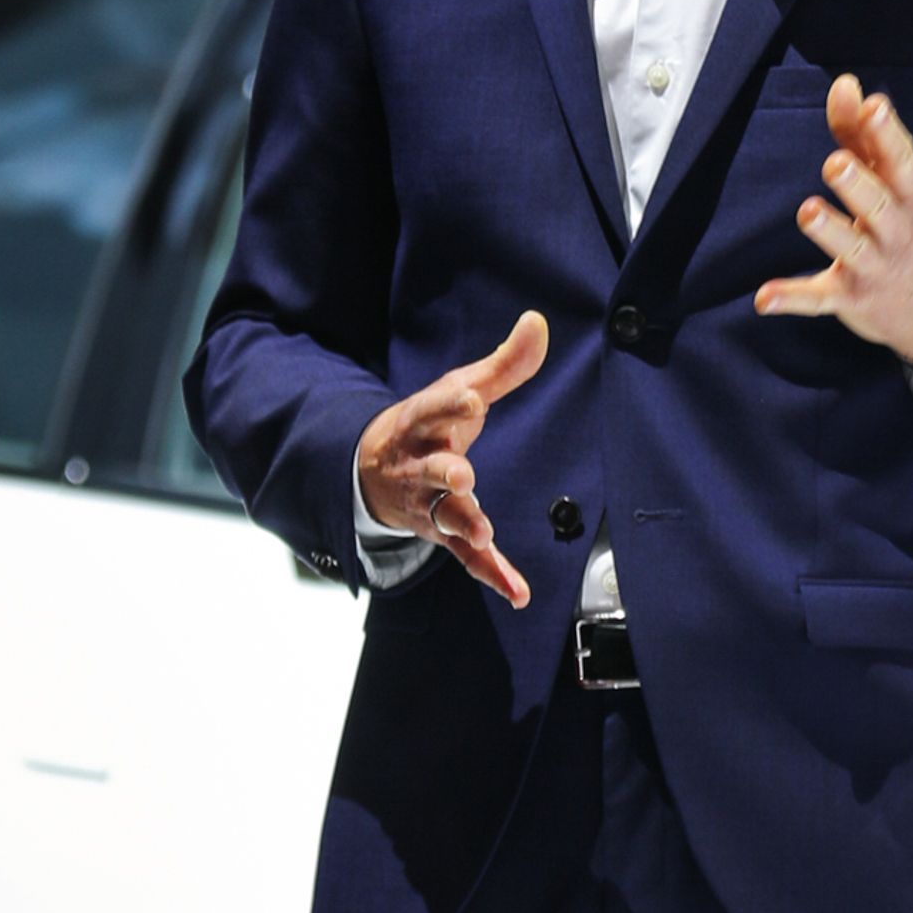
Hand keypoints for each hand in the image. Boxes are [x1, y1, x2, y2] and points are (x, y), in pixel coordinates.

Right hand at [355, 309, 547, 607]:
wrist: (374, 470)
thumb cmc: (431, 423)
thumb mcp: (461, 388)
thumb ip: (504, 363)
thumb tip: (538, 321)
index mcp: (424, 422)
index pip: (434, 409)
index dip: (451, 403)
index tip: (472, 397)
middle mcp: (420, 464)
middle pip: (431, 468)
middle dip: (445, 472)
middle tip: (462, 475)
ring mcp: (428, 503)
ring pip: (442, 515)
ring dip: (463, 523)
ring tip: (482, 533)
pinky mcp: (441, 534)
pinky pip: (465, 557)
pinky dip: (492, 573)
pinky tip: (518, 591)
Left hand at [754, 78, 912, 364]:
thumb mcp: (901, 183)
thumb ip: (865, 134)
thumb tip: (844, 83)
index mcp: (911, 196)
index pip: (901, 161)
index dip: (887, 134)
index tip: (874, 108)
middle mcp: (895, 230)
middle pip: (876, 204)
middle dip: (858, 184)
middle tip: (836, 163)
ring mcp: (873, 266)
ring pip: (851, 248)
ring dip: (830, 231)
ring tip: (809, 212)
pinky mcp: (850, 297)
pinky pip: (819, 299)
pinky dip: (792, 299)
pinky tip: (764, 299)